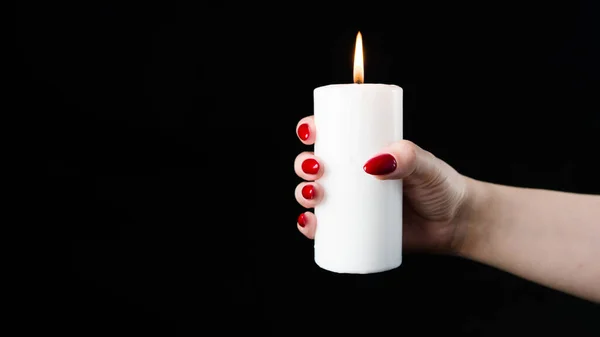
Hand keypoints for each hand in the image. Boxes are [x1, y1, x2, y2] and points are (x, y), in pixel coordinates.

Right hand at [294, 115, 473, 253]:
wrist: (454, 225)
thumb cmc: (441, 187)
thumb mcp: (427, 166)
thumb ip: (409, 158)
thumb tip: (375, 163)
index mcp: (363, 151)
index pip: (331, 135)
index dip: (311, 129)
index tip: (310, 131)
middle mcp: (351, 176)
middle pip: (314, 165)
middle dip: (303, 164)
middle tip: (317, 168)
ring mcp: (350, 203)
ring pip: (313, 195)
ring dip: (302, 193)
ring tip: (315, 196)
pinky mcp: (353, 230)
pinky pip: (323, 228)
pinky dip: (309, 227)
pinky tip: (309, 224)